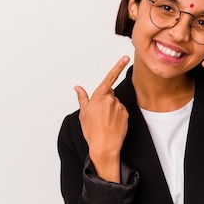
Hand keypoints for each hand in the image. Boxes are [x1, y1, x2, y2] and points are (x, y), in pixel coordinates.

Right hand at [75, 56, 129, 181]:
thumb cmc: (91, 131)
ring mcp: (120, 107)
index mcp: (99, 96)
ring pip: (116, 103)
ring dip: (111, 109)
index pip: (109, 78)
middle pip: (110, 94)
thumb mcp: (83, 113)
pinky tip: (112, 124)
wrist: (104, 146)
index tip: (125, 58)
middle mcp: (111, 99)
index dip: (118, 66)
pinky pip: (121, 111)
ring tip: (105, 122)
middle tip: (99, 115)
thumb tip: (78, 87)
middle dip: (106, 101)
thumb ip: (82, 98)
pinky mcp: (126, 114)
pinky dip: (118, 116)